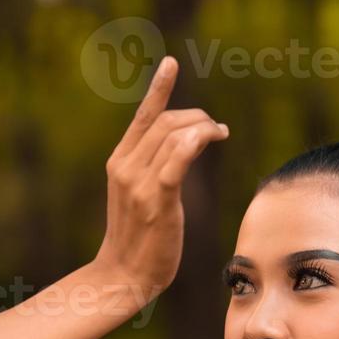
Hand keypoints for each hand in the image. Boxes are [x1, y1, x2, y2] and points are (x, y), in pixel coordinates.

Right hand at [92, 56, 228, 299]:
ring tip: (220, 133)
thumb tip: (183, 149)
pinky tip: (213, 137)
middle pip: (164, 121)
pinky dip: (196, 140)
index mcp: (118, 162)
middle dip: (196, 116)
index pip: (142, 116)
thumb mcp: (142, 196)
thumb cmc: (139, 239)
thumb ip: (156, 170)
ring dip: (203, 127)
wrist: (124, 275)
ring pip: (172, 134)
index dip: (159, 89)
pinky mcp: (155, 199)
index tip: (172, 63)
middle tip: (217, 128)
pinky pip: (177, 159)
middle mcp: (124, 166)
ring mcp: (138, 182)